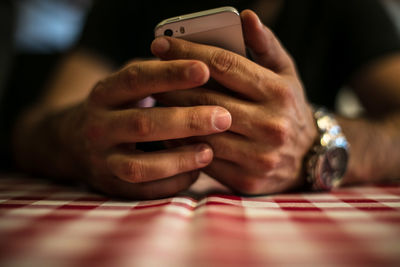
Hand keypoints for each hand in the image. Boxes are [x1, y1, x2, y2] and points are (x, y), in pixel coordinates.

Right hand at [62, 59, 231, 198]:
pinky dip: (173, 183)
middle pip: (143, 124)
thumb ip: (154, 74)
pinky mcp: (111, 186)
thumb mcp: (125, 85)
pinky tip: (196, 172)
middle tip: (224, 117)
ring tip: (210, 151)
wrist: (73, 143)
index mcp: (104, 93)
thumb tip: (201, 62)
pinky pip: (144, 190)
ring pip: (139, 166)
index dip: (171, 74)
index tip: (205, 70)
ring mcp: (102, 160)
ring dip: (178, 159)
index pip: (137, 79)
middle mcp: (99, 127)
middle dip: (187, 121)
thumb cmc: (117, 108)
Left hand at [150, 10, 317, 194]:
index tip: (161, 44)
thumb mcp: (286, 73)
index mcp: (279, 93)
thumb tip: (246, 17)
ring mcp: (258, 156)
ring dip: (172, 113)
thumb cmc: (289, 107)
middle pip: (208, 98)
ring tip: (155, 98)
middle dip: (173, 83)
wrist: (308, 157)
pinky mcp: (245, 180)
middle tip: (150, 71)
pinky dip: (182, 143)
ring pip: (202, 131)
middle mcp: (271, 125)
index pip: (225, 65)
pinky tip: (169, 129)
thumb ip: (266, 45)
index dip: (189, 52)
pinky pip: (204, 158)